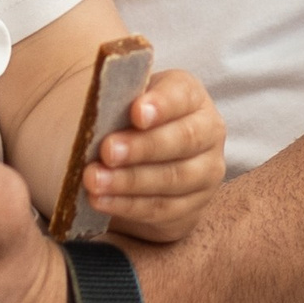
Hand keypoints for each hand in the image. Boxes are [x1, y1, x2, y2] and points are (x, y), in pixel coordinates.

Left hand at [77, 67, 225, 242]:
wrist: (144, 163)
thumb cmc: (131, 123)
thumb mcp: (127, 104)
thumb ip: (118, 106)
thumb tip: (97, 118)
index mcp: (191, 96)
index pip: (182, 95)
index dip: (161, 104)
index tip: (136, 113)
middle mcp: (208, 131)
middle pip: (183, 139)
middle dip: (142, 147)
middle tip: (107, 151)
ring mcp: (206, 171)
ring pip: (173, 177)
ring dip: (130, 181)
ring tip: (95, 180)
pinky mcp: (194, 205)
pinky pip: (162, 208)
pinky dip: (128, 205)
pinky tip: (101, 200)